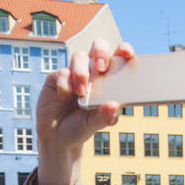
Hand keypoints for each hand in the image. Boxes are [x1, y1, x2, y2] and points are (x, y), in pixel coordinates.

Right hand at [36, 39, 134, 184]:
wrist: (57, 137)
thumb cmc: (82, 126)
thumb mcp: (95, 124)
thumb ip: (105, 116)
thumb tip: (113, 105)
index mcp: (108, 79)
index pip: (118, 58)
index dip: (124, 50)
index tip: (128, 53)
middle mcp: (92, 72)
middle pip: (99, 47)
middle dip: (101, 52)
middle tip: (101, 68)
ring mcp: (74, 72)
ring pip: (79, 56)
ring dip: (81, 72)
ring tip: (82, 93)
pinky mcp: (56, 78)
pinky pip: (62, 72)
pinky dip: (65, 83)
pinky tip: (65, 96)